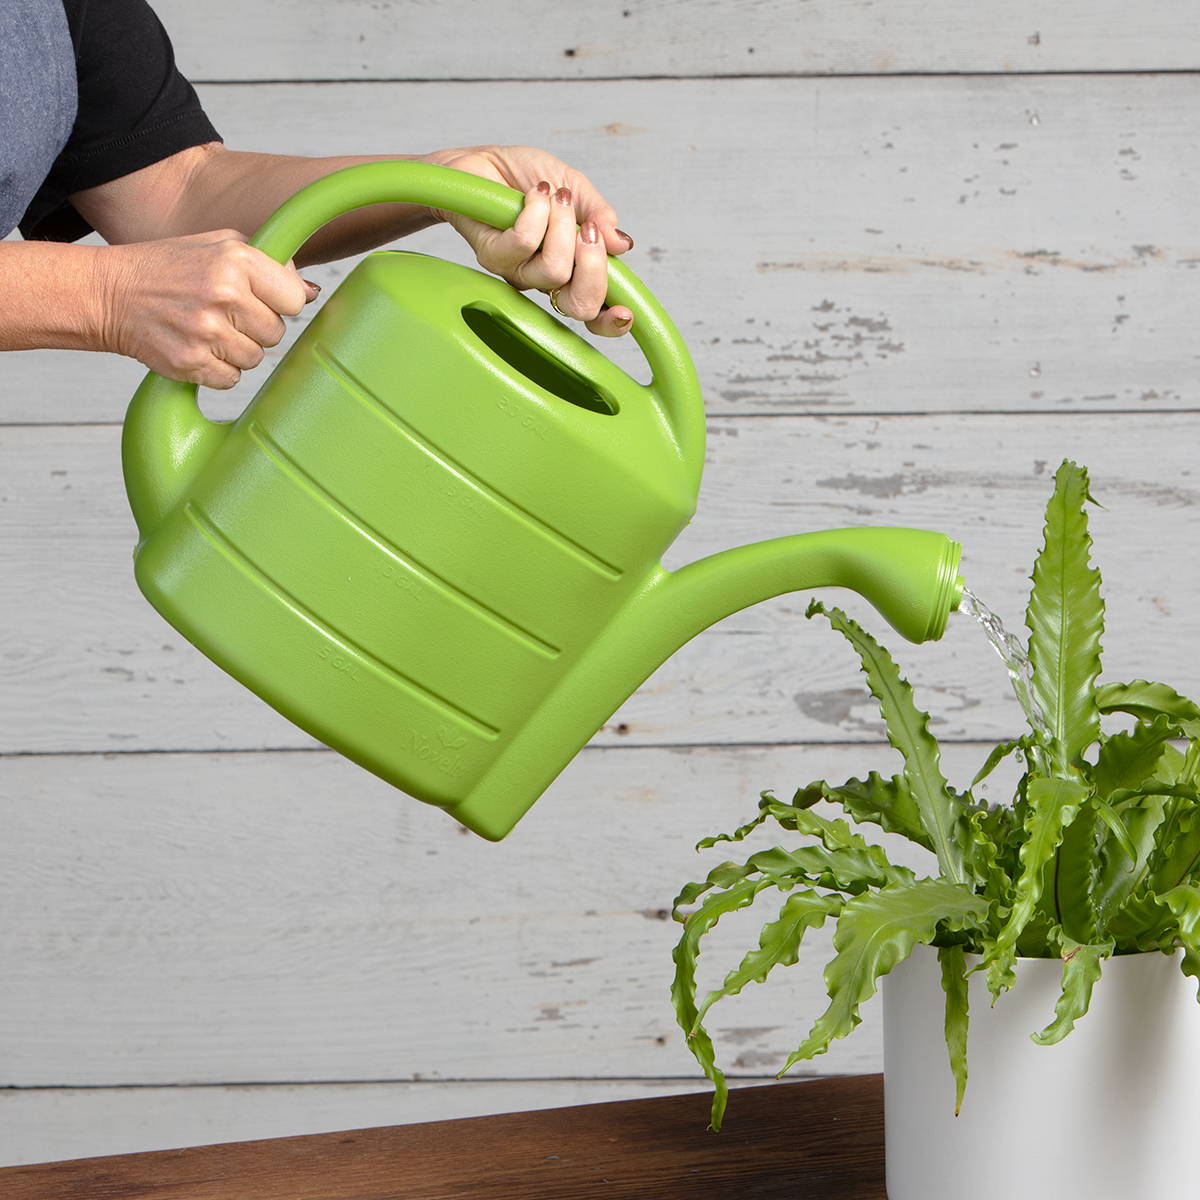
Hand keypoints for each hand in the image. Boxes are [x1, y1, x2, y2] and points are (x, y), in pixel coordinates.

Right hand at [98, 230, 320, 387]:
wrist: (109, 294)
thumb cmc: (168, 268)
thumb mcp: (218, 245)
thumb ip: (271, 262)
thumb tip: (311, 291)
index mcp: (235, 260)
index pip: (296, 299)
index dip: (282, 302)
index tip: (263, 299)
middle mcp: (223, 294)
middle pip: (277, 333)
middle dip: (257, 327)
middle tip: (226, 314)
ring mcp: (206, 331)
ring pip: (256, 359)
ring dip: (238, 350)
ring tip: (209, 329)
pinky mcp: (191, 362)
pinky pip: (232, 379)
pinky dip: (218, 369)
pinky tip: (198, 347)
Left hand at [423, 145, 635, 337]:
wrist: (480, 162)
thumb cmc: (525, 178)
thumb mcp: (575, 187)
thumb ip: (599, 215)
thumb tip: (623, 245)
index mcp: (571, 269)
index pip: (594, 310)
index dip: (611, 321)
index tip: (625, 312)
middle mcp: (544, 279)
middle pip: (580, 306)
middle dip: (595, 267)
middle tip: (588, 230)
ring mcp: (518, 272)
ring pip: (555, 271)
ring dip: (562, 225)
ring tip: (553, 195)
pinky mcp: (492, 256)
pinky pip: (524, 243)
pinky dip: (537, 211)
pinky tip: (535, 193)